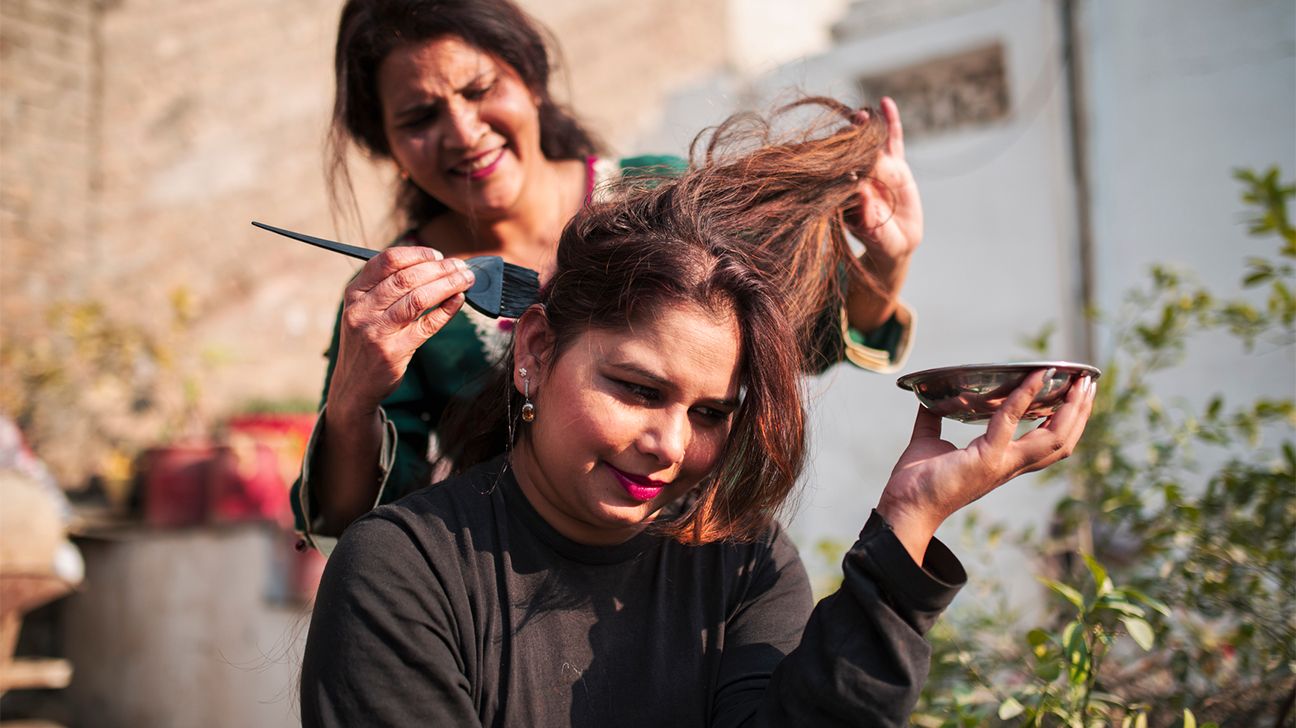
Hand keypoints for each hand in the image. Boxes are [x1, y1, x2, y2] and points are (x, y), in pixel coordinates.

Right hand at [324, 246, 473, 421]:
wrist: (354, 385)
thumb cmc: (366, 341)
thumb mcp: (363, 310)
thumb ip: (385, 287)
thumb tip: (429, 264)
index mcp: (355, 293)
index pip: (386, 261)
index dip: (417, 254)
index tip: (438, 255)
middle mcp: (362, 309)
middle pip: (406, 278)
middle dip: (439, 268)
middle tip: (461, 266)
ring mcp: (377, 330)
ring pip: (418, 298)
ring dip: (448, 284)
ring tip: (465, 279)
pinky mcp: (394, 350)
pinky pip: (427, 324)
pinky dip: (447, 309)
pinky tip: (459, 300)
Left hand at [845, 97, 922, 272]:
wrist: (896, 244)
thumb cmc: (880, 243)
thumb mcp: (875, 235)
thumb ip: (869, 218)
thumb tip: (862, 194)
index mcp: (846, 193)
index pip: (843, 173)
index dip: (842, 162)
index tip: (841, 154)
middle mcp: (859, 176)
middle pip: (853, 153)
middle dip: (850, 139)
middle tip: (850, 125)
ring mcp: (877, 168)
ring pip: (871, 143)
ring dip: (866, 126)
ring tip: (862, 113)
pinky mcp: (895, 166)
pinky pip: (893, 141)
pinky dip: (890, 123)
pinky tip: (886, 103)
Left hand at [877, 370, 1096, 563]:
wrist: (904, 508)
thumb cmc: (915, 482)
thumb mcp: (929, 442)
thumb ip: (934, 418)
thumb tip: (932, 397)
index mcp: (1002, 463)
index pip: (1046, 443)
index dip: (1064, 420)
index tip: (1073, 394)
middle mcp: (1010, 466)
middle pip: (1062, 441)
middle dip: (1080, 412)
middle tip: (1087, 384)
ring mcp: (1002, 463)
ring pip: (1054, 438)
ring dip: (1071, 408)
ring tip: (1080, 382)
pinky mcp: (986, 459)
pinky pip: (1011, 421)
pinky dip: (1025, 396)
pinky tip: (1035, 376)